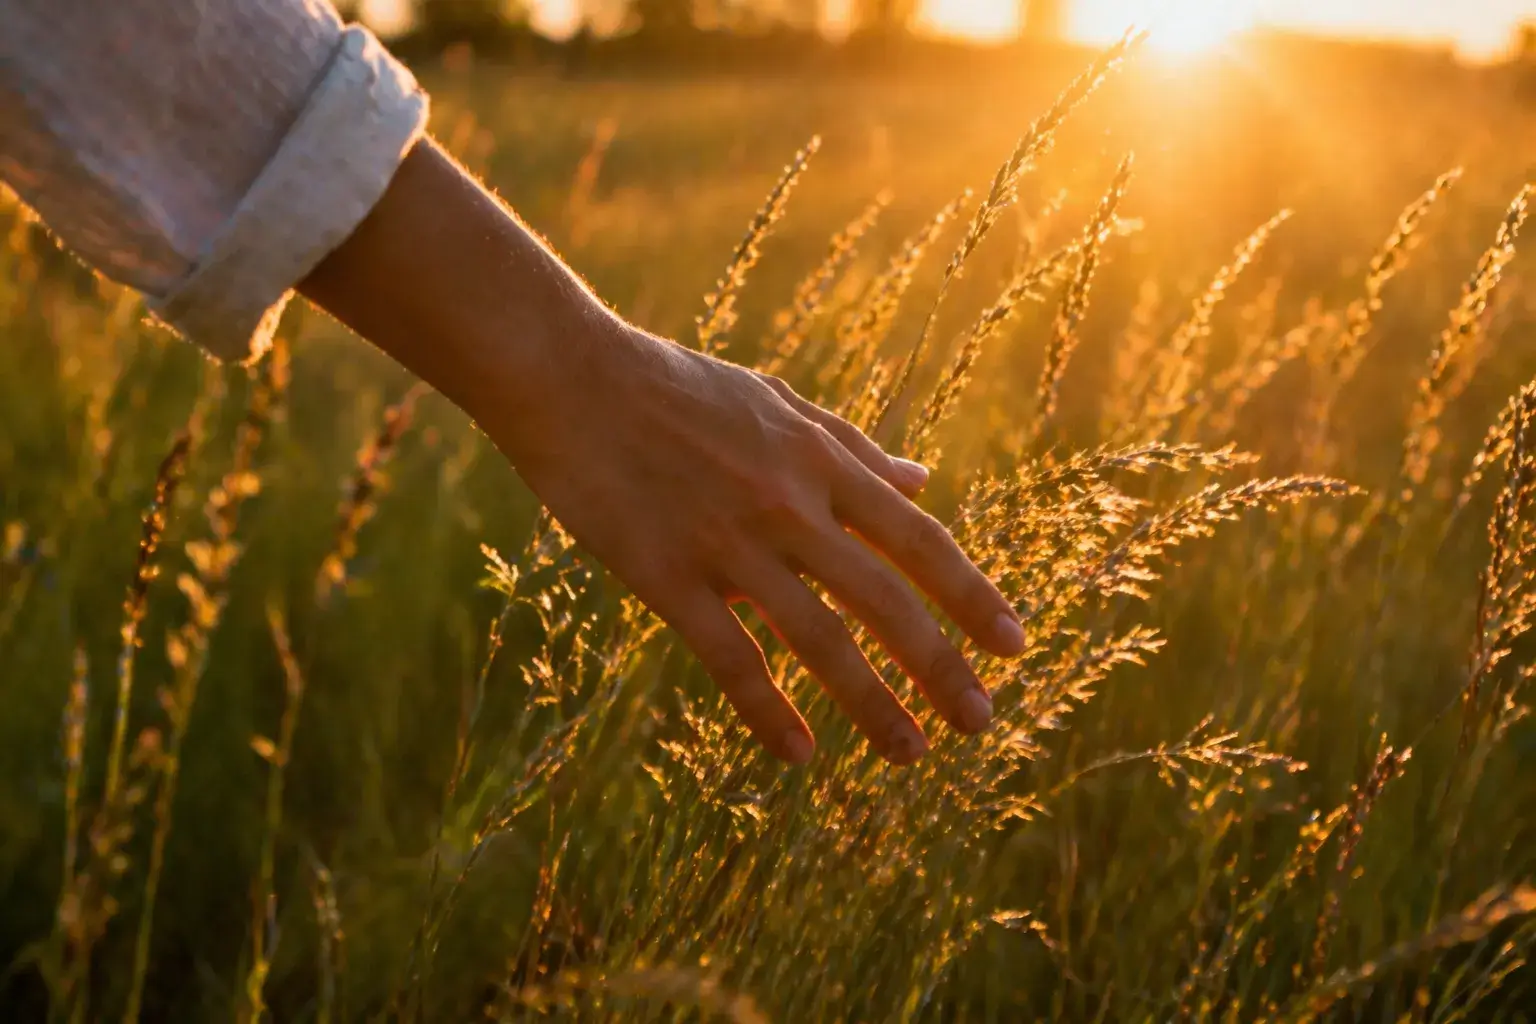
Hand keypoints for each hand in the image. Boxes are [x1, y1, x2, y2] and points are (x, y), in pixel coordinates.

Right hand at [478, 323, 1024, 763]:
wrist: (571, 376)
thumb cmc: (678, 389)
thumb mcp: (779, 404)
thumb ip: (852, 447)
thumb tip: (924, 480)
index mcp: (820, 462)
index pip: (919, 542)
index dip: (973, 597)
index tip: (1015, 645)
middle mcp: (789, 505)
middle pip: (886, 600)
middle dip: (942, 667)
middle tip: (981, 723)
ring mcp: (727, 543)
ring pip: (819, 639)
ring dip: (872, 704)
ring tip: (911, 753)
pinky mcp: (664, 575)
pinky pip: (729, 657)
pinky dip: (768, 711)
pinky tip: (799, 755)